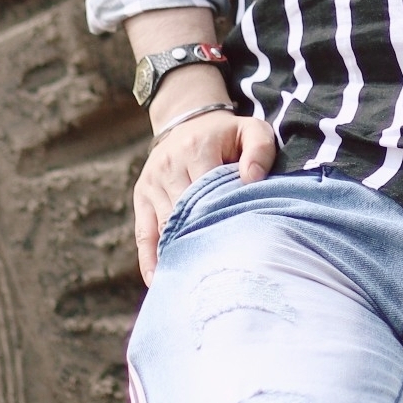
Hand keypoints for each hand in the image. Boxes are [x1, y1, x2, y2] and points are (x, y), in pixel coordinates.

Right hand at [134, 106, 275, 284]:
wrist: (188, 120)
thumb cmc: (229, 134)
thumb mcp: (252, 130)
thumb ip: (260, 150)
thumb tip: (252, 179)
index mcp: (196, 150)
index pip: (208, 194)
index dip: (221, 221)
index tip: (237, 249)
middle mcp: (169, 166)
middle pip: (184, 214)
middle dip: (201, 243)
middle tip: (221, 276)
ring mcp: (152, 182)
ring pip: (165, 227)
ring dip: (178, 253)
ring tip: (197, 282)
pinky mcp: (142, 195)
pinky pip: (143, 233)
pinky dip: (150, 259)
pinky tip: (159, 281)